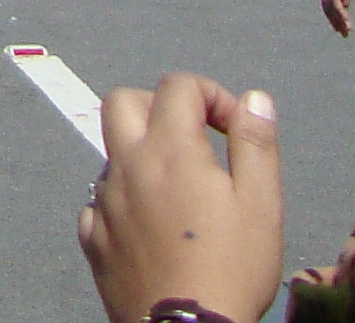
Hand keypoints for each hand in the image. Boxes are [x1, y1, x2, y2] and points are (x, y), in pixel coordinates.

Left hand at [77, 72, 283, 322]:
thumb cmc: (232, 269)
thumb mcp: (262, 204)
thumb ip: (255, 144)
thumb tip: (255, 99)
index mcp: (170, 150)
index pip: (178, 85)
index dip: (212, 94)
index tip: (235, 128)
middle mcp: (127, 167)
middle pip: (122, 101)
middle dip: (157, 105)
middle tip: (191, 139)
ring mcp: (103, 203)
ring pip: (111, 153)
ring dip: (141, 155)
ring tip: (179, 191)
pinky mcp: (92, 239)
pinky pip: (99, 201)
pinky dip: (123, 200)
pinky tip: (150, 226)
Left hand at [319, 0, 354, 37]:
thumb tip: (345, 6)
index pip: (328, 6)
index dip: (334, 18)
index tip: (341, 29)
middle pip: (328, 9)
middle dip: (336, 23)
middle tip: (344, 35)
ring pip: (331, 7)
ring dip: (339, 20)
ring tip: (347, 31)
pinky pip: (335, 0)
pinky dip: (341, 11)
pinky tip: (346, 19)